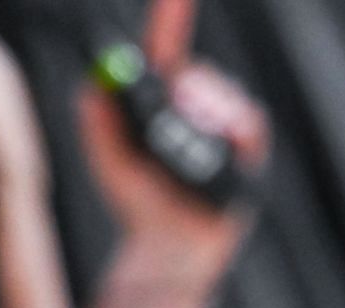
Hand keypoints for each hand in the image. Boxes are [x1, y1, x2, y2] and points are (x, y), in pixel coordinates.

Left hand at [75, 0, 270, 282]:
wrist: (170, 247)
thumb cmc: (137, 205)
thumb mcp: (108, 159)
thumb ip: (98, 121)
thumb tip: (95, 86)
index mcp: (160, 102)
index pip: (167, 47)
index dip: (173, 14)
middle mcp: (194, 109)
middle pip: (196, 72)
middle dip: (184, 90)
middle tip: (171, 114)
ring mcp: (222, 129)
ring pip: (223, 95)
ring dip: (205, 113)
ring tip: (188, 151)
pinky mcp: (246, 153)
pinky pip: (248, 121)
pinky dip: (234, 129)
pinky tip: (222, 146)